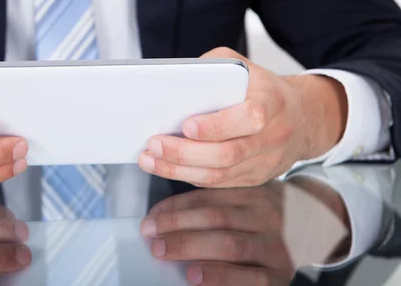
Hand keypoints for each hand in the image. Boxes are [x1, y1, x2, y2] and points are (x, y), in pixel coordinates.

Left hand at [138, 47, 347, 186]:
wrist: (303, 117)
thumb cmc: (263, 88)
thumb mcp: (243, 66)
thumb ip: (213, 67)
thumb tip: (176, 80)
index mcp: (272, 101)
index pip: (249, 117)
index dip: (217, 126)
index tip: (186, 126)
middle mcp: (274, 134)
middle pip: (229, 153)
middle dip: (185, 152)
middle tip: (154, 144)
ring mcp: (266, 161)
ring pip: (221, 174)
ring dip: (180, 170)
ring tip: (150, 160)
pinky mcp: (256, 177)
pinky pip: (220, 182)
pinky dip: (190, 176)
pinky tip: (167, 167)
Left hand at [140, 180, 350, 284]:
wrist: (318, 227)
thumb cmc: (267, 214)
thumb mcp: (247, 197)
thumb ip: (215, 201)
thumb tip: (163, 215)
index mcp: (253, 192)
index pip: (207, 197)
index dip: (175, 207)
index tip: (151, 216)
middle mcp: (267, 215)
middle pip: (215, 217)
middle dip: (176, 226)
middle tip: (150, 234)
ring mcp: (276, 245)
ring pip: (229, 244)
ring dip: (190, 248)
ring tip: (162, 250)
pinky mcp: (280, 274)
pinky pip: (248, 277)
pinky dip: (218, 276)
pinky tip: (195, 275)